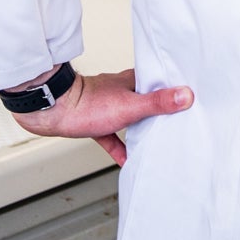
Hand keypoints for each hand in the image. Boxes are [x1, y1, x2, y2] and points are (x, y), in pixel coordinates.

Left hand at [8, 68, 193, 163]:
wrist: (52, 111)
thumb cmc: (87, 105)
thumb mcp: (130, 106)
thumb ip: (157, 103)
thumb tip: (186, 95)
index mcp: (130, 81)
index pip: (157, 80)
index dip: (172, 86)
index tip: (187, 93)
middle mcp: (119, 90)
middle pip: (144, 99)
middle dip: (158, 110)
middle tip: (174, 120)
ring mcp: (105, 106)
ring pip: (128, 117)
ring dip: (138, 128)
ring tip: (154, 141)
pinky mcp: (93, 121)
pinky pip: (110, 135)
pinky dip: (118, 146)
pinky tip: (125, 159)